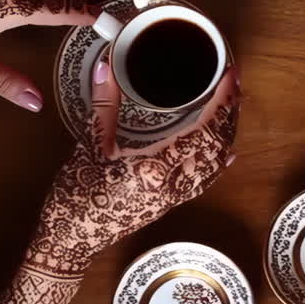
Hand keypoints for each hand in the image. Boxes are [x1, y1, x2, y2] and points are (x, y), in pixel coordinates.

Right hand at [0, 63, 238, 303]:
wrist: (71, 239)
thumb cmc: (77, 194)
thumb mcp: (90, 144)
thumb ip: (105, 103)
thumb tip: (107, 63)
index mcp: (157, 168)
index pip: (205, 130)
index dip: (223, 102)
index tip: (230, 75)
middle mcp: (174, 184)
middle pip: (218, 145)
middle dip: (230, 112)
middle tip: (233, 82)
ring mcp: (176, 197)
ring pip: (216, 163)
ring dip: (226, 132)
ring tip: (230, 105)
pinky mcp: (171, 204)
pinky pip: (205, 180)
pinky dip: (218, 160)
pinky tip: (226, 149)